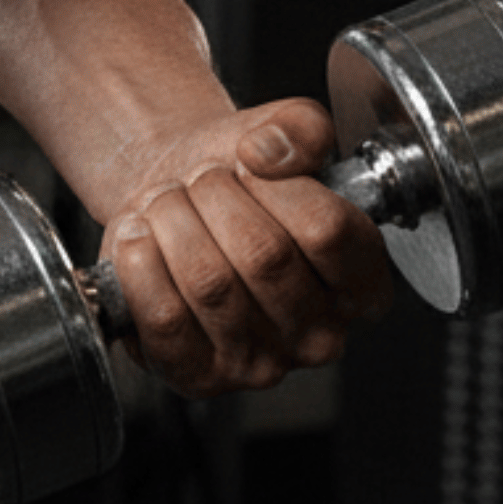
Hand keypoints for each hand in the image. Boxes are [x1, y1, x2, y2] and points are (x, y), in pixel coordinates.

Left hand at [101, 99, 392, 397]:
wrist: (169, 198)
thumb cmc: (235, 180)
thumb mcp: (283, 133)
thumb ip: (300, 128)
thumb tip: (268, 151)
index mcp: (362, 283)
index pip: (329, 231)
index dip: (278, 185)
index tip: (251, 164)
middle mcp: (321, 336)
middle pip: (264, 256)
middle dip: (216, 198)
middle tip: (200, 183)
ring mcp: (260, 365)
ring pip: (209, 282)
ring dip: (173, 222)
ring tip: (169, 206)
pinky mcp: (197, 376)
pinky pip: (163, 317)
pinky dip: (139, 263)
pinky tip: (139, 238)